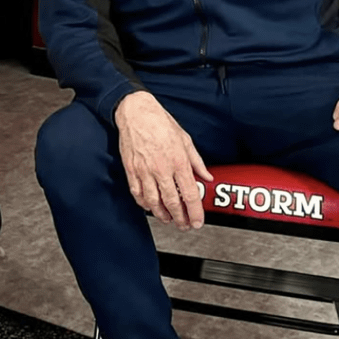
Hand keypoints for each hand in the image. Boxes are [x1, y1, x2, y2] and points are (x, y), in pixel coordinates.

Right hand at [115, 91, 211, 230]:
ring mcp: (144, 171)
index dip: (195, 212)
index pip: (189, 194)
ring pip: (153, 202)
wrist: (136, 113)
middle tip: (184, 226)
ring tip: (168, 220)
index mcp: (178, 161)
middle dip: (180, 218)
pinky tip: (150, 207)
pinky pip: (137, 193)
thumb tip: (206, 176)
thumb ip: (197, 161)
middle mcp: (161, 169)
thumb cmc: (160, 122)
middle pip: (172, 202)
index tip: (197, 221)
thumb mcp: (185, 139)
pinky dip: (144, 204)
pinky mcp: (131, 170)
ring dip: (162, 215)